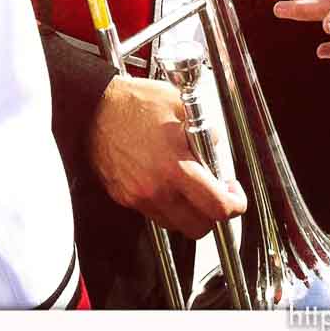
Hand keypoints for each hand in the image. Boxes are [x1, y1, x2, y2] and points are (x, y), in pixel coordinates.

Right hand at [85, 75, 245, 238]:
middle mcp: (156, 189)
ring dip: (186, 211)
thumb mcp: (181, 105)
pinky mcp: (123, 196)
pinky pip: (152, 213)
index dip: (234, 204)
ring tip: (183, 183)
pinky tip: (161, 179)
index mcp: (174, 167)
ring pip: (175, 224)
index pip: (217, 208)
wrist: (94, 105)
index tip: (233, 194)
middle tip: (211, 192)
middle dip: (211, 214)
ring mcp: (137, 196)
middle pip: (198, 228)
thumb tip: (218, 150)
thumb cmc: (133, 102)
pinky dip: (163, 203)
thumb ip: (207, 131)